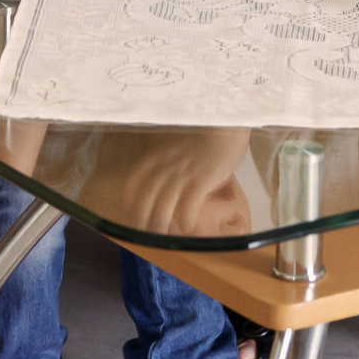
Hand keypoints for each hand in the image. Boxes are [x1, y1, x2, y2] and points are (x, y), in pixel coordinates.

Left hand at [111, 130, 252, 237]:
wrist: (226, 120)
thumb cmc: (210, 125)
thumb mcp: (184, 138)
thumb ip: (180, 154)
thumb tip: (183, 167)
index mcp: (158, 154)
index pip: (136, 179)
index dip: (131, 198)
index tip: (131, 210)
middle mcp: (165, 166)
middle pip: (146, 199)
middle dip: (143, 219)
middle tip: (147, 234)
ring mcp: (182, 175)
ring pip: (163, 208)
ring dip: (162, 226)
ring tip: (166, 238)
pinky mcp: (200, 181)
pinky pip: (187, 208)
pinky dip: (184, 221)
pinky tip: (188, 228)